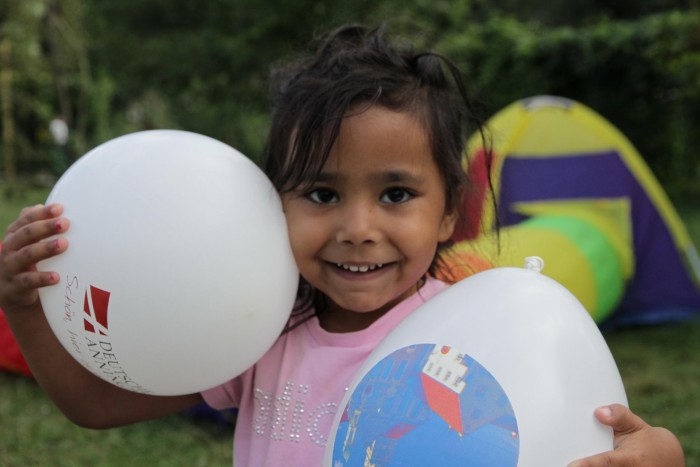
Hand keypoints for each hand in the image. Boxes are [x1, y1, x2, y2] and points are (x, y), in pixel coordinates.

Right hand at [0, 204, 68, 309]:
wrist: (10, 291)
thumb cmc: (26, 260)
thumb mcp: (29, 242)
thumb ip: (39, 225)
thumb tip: (58, 208)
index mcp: (14, 234)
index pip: (26, 219)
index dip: (42, 213)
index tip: (60, 208)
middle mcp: (10, 248)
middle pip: (26, 234)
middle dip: (45, 227)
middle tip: (65, 223)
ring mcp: (10, 267)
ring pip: (27, 255)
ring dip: (45, 248)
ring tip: (63, 244)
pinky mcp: (15, 286)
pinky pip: (28, 281)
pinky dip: (42, 278)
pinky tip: (56, 277)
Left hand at [568, 404, 684, 465]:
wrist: (665, 462)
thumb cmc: (646, 442)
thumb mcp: (636, 425)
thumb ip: (619, 416)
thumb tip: (599, 412)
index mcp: (630, 459)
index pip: (606, 461)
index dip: (589, 464)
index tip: (571, 466)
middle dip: (583, 465)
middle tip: (564, 461)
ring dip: (585, 465)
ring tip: (568, 460)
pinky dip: (589, 465)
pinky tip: (580, 462)